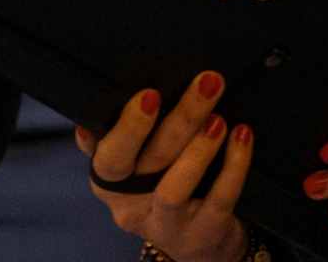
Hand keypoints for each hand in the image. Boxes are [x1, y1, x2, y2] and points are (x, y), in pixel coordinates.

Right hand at [78, 72, 251, 261]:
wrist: (198, 244)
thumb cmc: (163, 189)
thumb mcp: (134, 171)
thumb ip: (114, 144)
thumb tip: (86, 126)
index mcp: (111, 187)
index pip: (108, 159)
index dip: (127, 128)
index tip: (149, 94)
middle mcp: (132, 209)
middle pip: (151, 161)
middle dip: (181, 118)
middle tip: (206, 83)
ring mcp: (167, 227)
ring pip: (175, 188)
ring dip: (200, 147)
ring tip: (220, 118)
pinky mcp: (202, 236)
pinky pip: (218, 200)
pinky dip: (233, 166)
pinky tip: (241, 137)